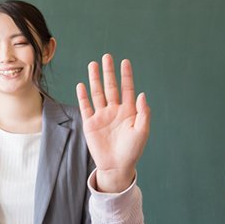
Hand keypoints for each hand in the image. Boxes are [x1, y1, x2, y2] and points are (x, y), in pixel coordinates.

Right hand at [77, 54, 150, 193]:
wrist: (117, 166)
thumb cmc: (132, 151)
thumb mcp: (142, 131)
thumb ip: (143, 113)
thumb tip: (142, 94)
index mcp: (128, 111)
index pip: (127, 89)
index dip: (126, 76)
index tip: (125, 62)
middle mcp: (114, 111)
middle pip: (110, 87)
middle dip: (109, 72)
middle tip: (107, 57)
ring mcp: (101, 116)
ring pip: (97, 93)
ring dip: (95, 79)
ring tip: (93, 65)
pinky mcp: (90, 124)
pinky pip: (86, 107)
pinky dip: (83, 96)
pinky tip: (81, 85)